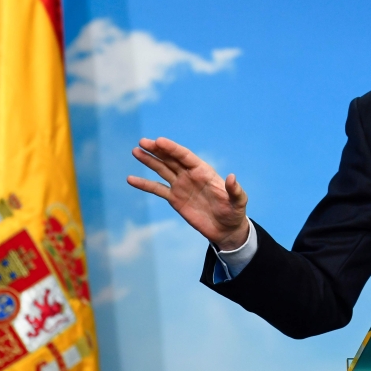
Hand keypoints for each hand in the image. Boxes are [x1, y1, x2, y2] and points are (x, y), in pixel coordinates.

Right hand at [127, 137, 249, 249]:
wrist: (226, 229)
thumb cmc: (234, 213)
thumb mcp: (239, 201)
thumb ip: (235, 190)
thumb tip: (232, 177)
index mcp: (204, 171)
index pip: (185, 156)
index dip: (172, 148)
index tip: (159, 141)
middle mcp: (190, 175)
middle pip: (171, 159)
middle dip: (157, 150)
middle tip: (142, 142)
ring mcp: (181, 186)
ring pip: (162, 169)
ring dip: (149, 160)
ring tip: (135, 151)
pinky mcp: (175, 199)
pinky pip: (157, 189)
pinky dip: (144, 184)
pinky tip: (131, 179)